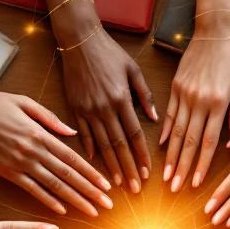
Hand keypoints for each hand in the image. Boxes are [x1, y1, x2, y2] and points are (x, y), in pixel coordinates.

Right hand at [0, 88, 112, 216]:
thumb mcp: (27, 103)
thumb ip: (51, 119)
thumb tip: (72, 133)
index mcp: (41, 134)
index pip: (73, 158)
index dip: (92, 174)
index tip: (106, 186)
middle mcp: (33, 151)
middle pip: (68, 175)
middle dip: (89, 192)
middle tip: (107, 206)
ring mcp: (20, 163)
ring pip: (53, 186)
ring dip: (74, 200)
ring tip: (91, 212)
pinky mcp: (6, 172)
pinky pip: (31, 189)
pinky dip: (47, 201)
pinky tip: (61, 210)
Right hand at [62, 27, 155, 192]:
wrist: (80, 40)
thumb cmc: (109, 52)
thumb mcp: (133, 69)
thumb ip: (145, 94)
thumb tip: (154, 118)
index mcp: (121, 99)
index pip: (135, 135)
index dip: (141, 156)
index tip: (147, 173)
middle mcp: (104, 108)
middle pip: (119, 145)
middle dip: (128, 169)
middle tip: (135, 189)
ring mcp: (87, 110)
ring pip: (101, 144)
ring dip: (110, 166)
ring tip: (117, 184)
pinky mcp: (75, 108)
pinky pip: (83, 134)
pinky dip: (89, 150)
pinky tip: (94, 164)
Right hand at [162, 12, 229, 191]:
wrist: (215, 28)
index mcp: (219, 102)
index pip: (209, 142)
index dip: (201, 165)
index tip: (195, 184)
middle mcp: (199, 101)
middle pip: (189, 142)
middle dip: (181, 168)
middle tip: (174, 189)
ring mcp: (185, 94)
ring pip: (176, 132)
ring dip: (171, 156)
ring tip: (165, 176)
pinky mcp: (176, 87)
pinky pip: (168, 114)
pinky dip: (165, 133)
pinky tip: (162, 148)